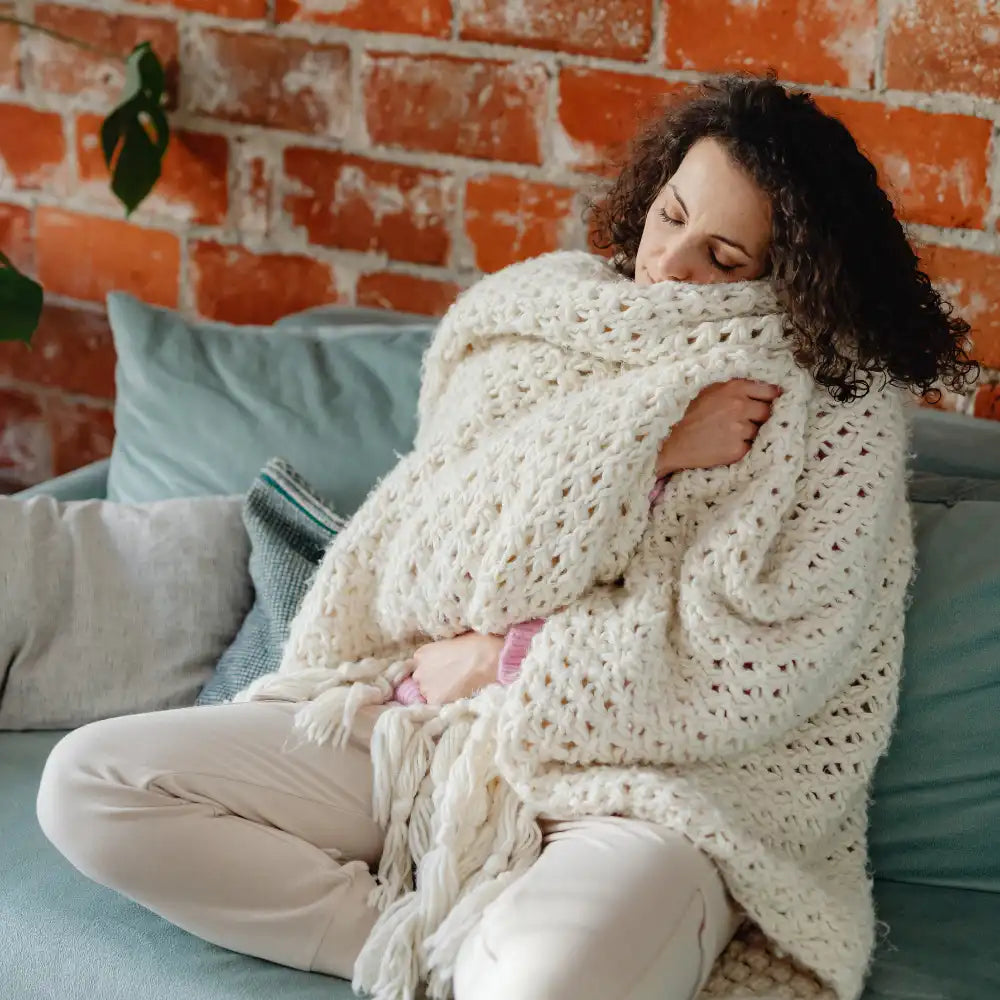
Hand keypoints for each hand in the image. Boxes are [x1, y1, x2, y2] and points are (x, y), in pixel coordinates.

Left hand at [407, 631, 505, 705]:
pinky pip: (436, 703)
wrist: (485, 660)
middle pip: (422, 679)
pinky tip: (457, 695)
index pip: (419, 665)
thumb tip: (445, 657)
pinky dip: (445, 701)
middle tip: (450, 678)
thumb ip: (440, 651)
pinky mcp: (435, 701)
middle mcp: (419, 671)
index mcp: (421, 654)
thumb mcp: (451, 641)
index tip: (442, 668)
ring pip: (428, 693)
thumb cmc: (473, 644)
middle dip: (432, 679)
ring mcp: (425, 688)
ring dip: (438, 691)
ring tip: (455, 688)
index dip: (431, 667)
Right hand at [656, 378, 781, 475]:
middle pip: (767, 412)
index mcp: (734, 389)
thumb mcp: (710, 392)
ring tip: (730, 434)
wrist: (678, 445)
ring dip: (750, 433)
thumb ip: (735, 388)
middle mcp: (739, 406)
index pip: (768, 391)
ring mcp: (740, 429)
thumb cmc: (694, 417)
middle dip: (759, 417)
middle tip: (745, 421)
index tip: (771, 402)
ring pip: (759, 430)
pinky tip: (728, 444)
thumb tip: (762, 388)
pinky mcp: (739, 449)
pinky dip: (742, 446)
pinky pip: (750, 446)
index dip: (771, 398)